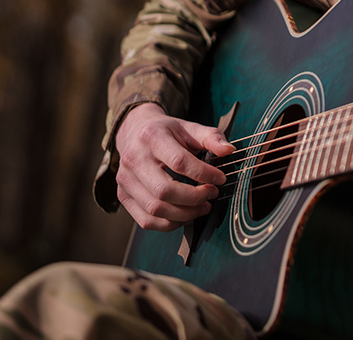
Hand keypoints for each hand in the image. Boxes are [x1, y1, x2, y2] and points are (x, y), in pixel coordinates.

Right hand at [114, 102, 235, 230]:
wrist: (134, 131)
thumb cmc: (166, 132)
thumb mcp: (189, 127)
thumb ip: (211, 137)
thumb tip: (229, 150)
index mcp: (152, 137)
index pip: (179, 162)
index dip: (203, 174)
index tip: (220, 179)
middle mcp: (133, 159)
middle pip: (165, 190)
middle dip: (194, 198)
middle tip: (212, 194)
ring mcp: (125, 180)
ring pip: (155, 209)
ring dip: (185, 214)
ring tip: (203, 206)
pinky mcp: (123, 196)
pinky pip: (146, 220)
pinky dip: (169, 224)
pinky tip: (185, 215)